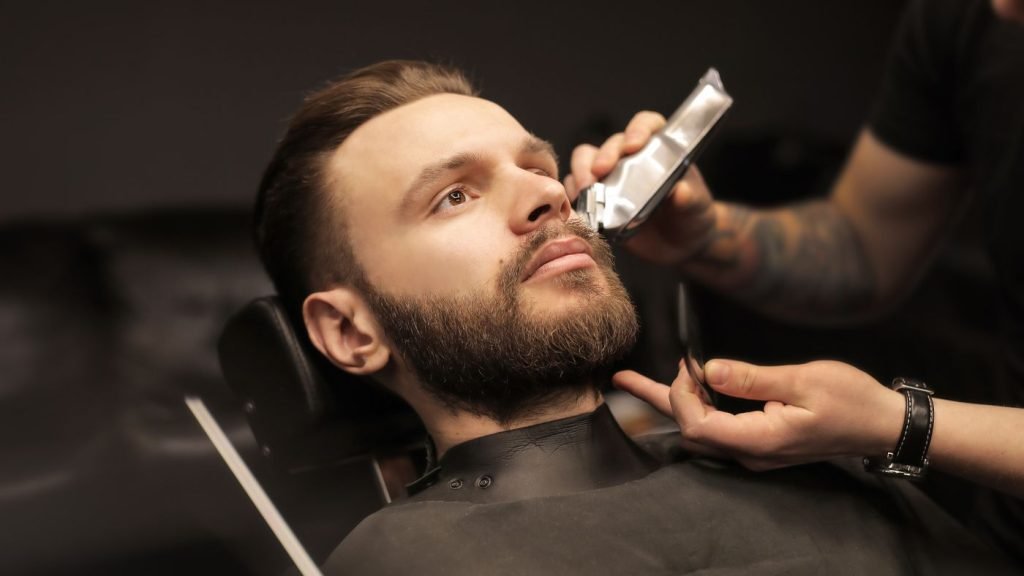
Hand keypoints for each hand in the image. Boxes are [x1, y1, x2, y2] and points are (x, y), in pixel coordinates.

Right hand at [564, 111, 718, 265]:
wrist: (681, 245)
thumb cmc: (692, 216)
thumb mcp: (698, 207)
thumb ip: (691, 198)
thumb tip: (681, 191)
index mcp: (658, 149)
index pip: (646, 125)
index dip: (637, 130)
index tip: (633, 145)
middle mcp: (631, 159)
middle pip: (611, 144)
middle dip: (603, 155)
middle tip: (600, 171)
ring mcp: (612, 179)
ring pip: (586, 161)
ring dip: (581, 172)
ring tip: (584, 190)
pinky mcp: (598, 201)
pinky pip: (576, 191)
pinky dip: (572, 195)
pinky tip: (576, 205)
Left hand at [612, 359, 905, 470]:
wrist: (882, 424)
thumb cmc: (850, 400)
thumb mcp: (802, 380)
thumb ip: (752, 378)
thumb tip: (708, 371)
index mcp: (759, 440)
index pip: (697, 424)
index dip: (681, 393)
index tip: (687, 363)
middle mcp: (751, 452)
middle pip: (690, 429)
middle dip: (658, 400)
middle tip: (624, 377)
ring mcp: (755, 450)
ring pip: (701, 428)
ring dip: (673, 402)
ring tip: (636, 382)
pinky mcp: (761, 441)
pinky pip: (718, 426)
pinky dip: (697, 405)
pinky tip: (687, 388)